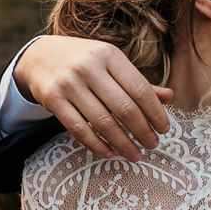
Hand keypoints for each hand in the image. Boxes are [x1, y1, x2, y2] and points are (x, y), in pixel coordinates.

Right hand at [14, 35, 172, 160]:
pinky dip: (97, 145)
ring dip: (123, 143)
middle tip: (153, 145)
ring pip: (102, 122)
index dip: (155, 113)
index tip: (164, 129)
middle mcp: (89, 67)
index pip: (139, 89)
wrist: (40, 56)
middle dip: (142, 131)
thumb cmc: (87, 62)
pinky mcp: (52, 99)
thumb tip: (170, 97)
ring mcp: (69, 83)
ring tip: (135, 154)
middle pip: (123, 108)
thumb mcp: (113, 64)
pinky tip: (110, 153)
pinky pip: (79, 129)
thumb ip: (139, 82)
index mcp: (110, 56)